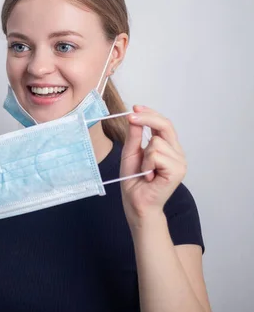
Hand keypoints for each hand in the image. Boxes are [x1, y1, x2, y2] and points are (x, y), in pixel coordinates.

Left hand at [120, 105, 186, 228]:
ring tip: (144, 171)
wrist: (136, 203)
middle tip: (130, 117)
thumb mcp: (130, 154)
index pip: (163, 124)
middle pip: (166, 125)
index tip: (135, 108)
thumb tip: (134, 118)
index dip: (150, 113)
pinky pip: (156, 155)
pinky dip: (147, 164)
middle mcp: (176, 152)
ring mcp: (179, 161)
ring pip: (157, 142)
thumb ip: (134, 137)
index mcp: (168, 147)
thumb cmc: (134, 181)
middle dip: (147, 118)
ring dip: (144, 156)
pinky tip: (149, 176)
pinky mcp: (178, 170)